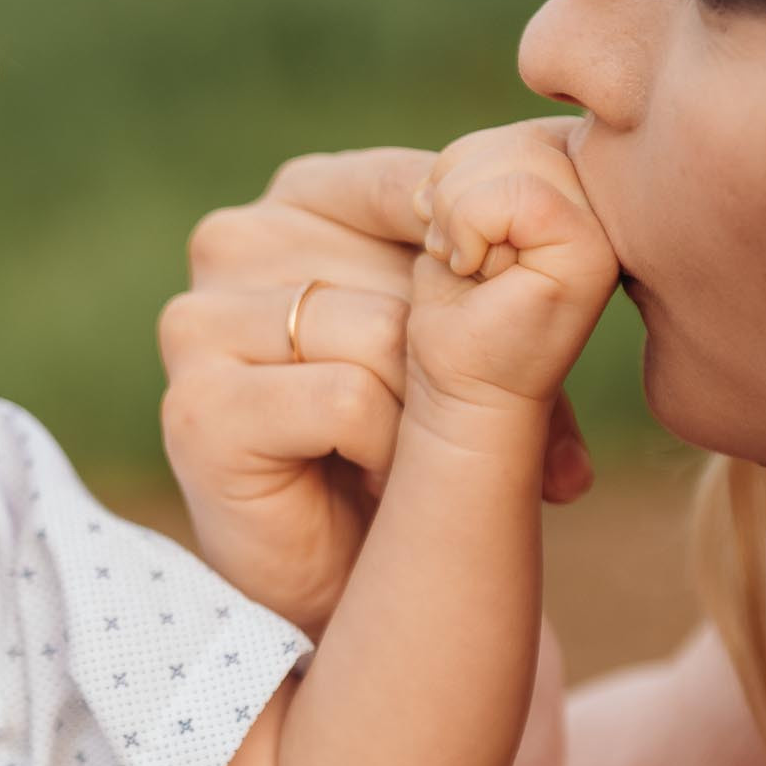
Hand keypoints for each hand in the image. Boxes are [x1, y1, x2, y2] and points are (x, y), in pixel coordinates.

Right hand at [161, 150, 593, 635]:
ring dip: (427, 416)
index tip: (513, 345)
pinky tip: (364, 482)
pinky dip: (385, 452)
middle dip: (470, 360)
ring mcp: (198, 322)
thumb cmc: (417, 443)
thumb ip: (507, 271)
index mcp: (299, 198)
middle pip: (410, 270)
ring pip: (384, 335)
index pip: (420, 183)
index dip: (491, 269)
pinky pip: (349, 399)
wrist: (353, 582)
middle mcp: (233, 240)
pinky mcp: (197, 407)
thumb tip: (567, 234)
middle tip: (488, 434)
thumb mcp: (475, 335)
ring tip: (410, 460)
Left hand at [406, 118, 618, 445]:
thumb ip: (495, 162)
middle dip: (456, 186)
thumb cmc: (455, 309)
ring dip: (458, 211)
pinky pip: (516, 195)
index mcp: (590, 190)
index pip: (521, 131)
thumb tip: (516, 96)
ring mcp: (611, 226)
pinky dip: (469, 227)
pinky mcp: (592, 252)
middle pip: (519, 135)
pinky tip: (475, 272)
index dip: (465, 168)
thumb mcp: (466, 213)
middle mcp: (613, 204)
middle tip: (458, 251)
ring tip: (468, 263)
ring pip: (515, 156)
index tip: (454, 231)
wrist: (456, 389)